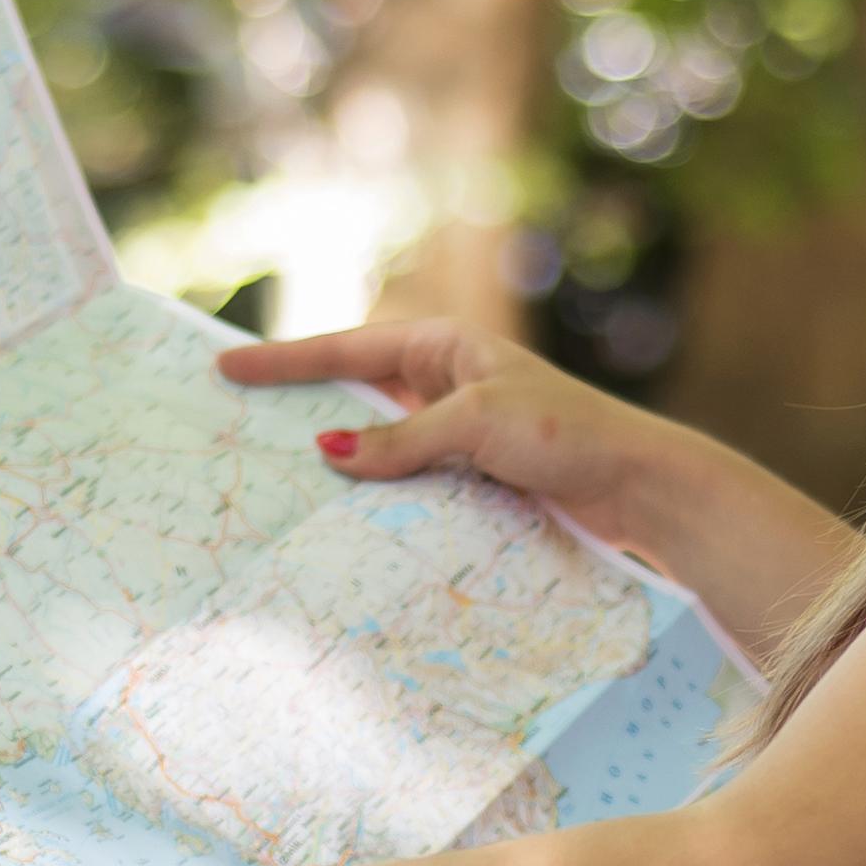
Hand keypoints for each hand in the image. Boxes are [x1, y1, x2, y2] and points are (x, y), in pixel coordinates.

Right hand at [219, 320, 665, 535]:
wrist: (639, 485)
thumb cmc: (567, 435)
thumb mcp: (477, 425)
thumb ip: (402, 440)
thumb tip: (329, 453)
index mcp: (444, 347)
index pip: (347, 350)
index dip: (284, 362)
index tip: (227, 367)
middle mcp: (445, 382)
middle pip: (354, 393)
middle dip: (298, 409)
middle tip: (232, 426)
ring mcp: (458, 431)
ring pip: (378, 444)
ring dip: (337, 462)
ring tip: (272, 481)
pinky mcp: (473, 474)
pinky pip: (406, 479)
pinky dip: (375, 495)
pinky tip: (341, 518)